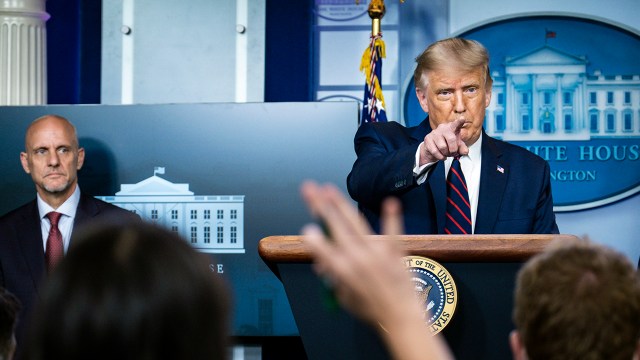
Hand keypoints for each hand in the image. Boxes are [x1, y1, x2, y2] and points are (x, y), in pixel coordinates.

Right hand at [300, 181, 412, 324]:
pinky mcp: (395, 252)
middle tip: (309, 189)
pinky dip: (392, 217)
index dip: (313, 239)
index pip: (322, 250)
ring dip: (340, 204)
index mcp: (343, 273)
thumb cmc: (371, 310)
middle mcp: (357, 259)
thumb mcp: (344, 297)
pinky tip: (390, 202)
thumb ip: (333, 277)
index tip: (308, 228)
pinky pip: (393, 232)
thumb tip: (321, 262)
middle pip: (334, 227)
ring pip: (355, 223)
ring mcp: (377, 254)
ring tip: (329, 189)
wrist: (401, 318)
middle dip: (319, 206)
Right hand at [420, 119, 468, 164]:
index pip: (456, 124)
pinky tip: (441, 156)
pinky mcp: (428, 139)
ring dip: (446, 154)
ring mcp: (434, 133)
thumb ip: (462, 148)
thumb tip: (465, 152)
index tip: (463, 118)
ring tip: (446, 154)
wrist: (433, 148)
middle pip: (451, 139)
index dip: (459, 121)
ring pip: (443, 147)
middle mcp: (443, 128)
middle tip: (453, 153)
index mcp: (452, 127)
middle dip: (454, 150)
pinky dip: (440, 156)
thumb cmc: (447, 144)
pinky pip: (435, 151)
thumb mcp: (457, 146)